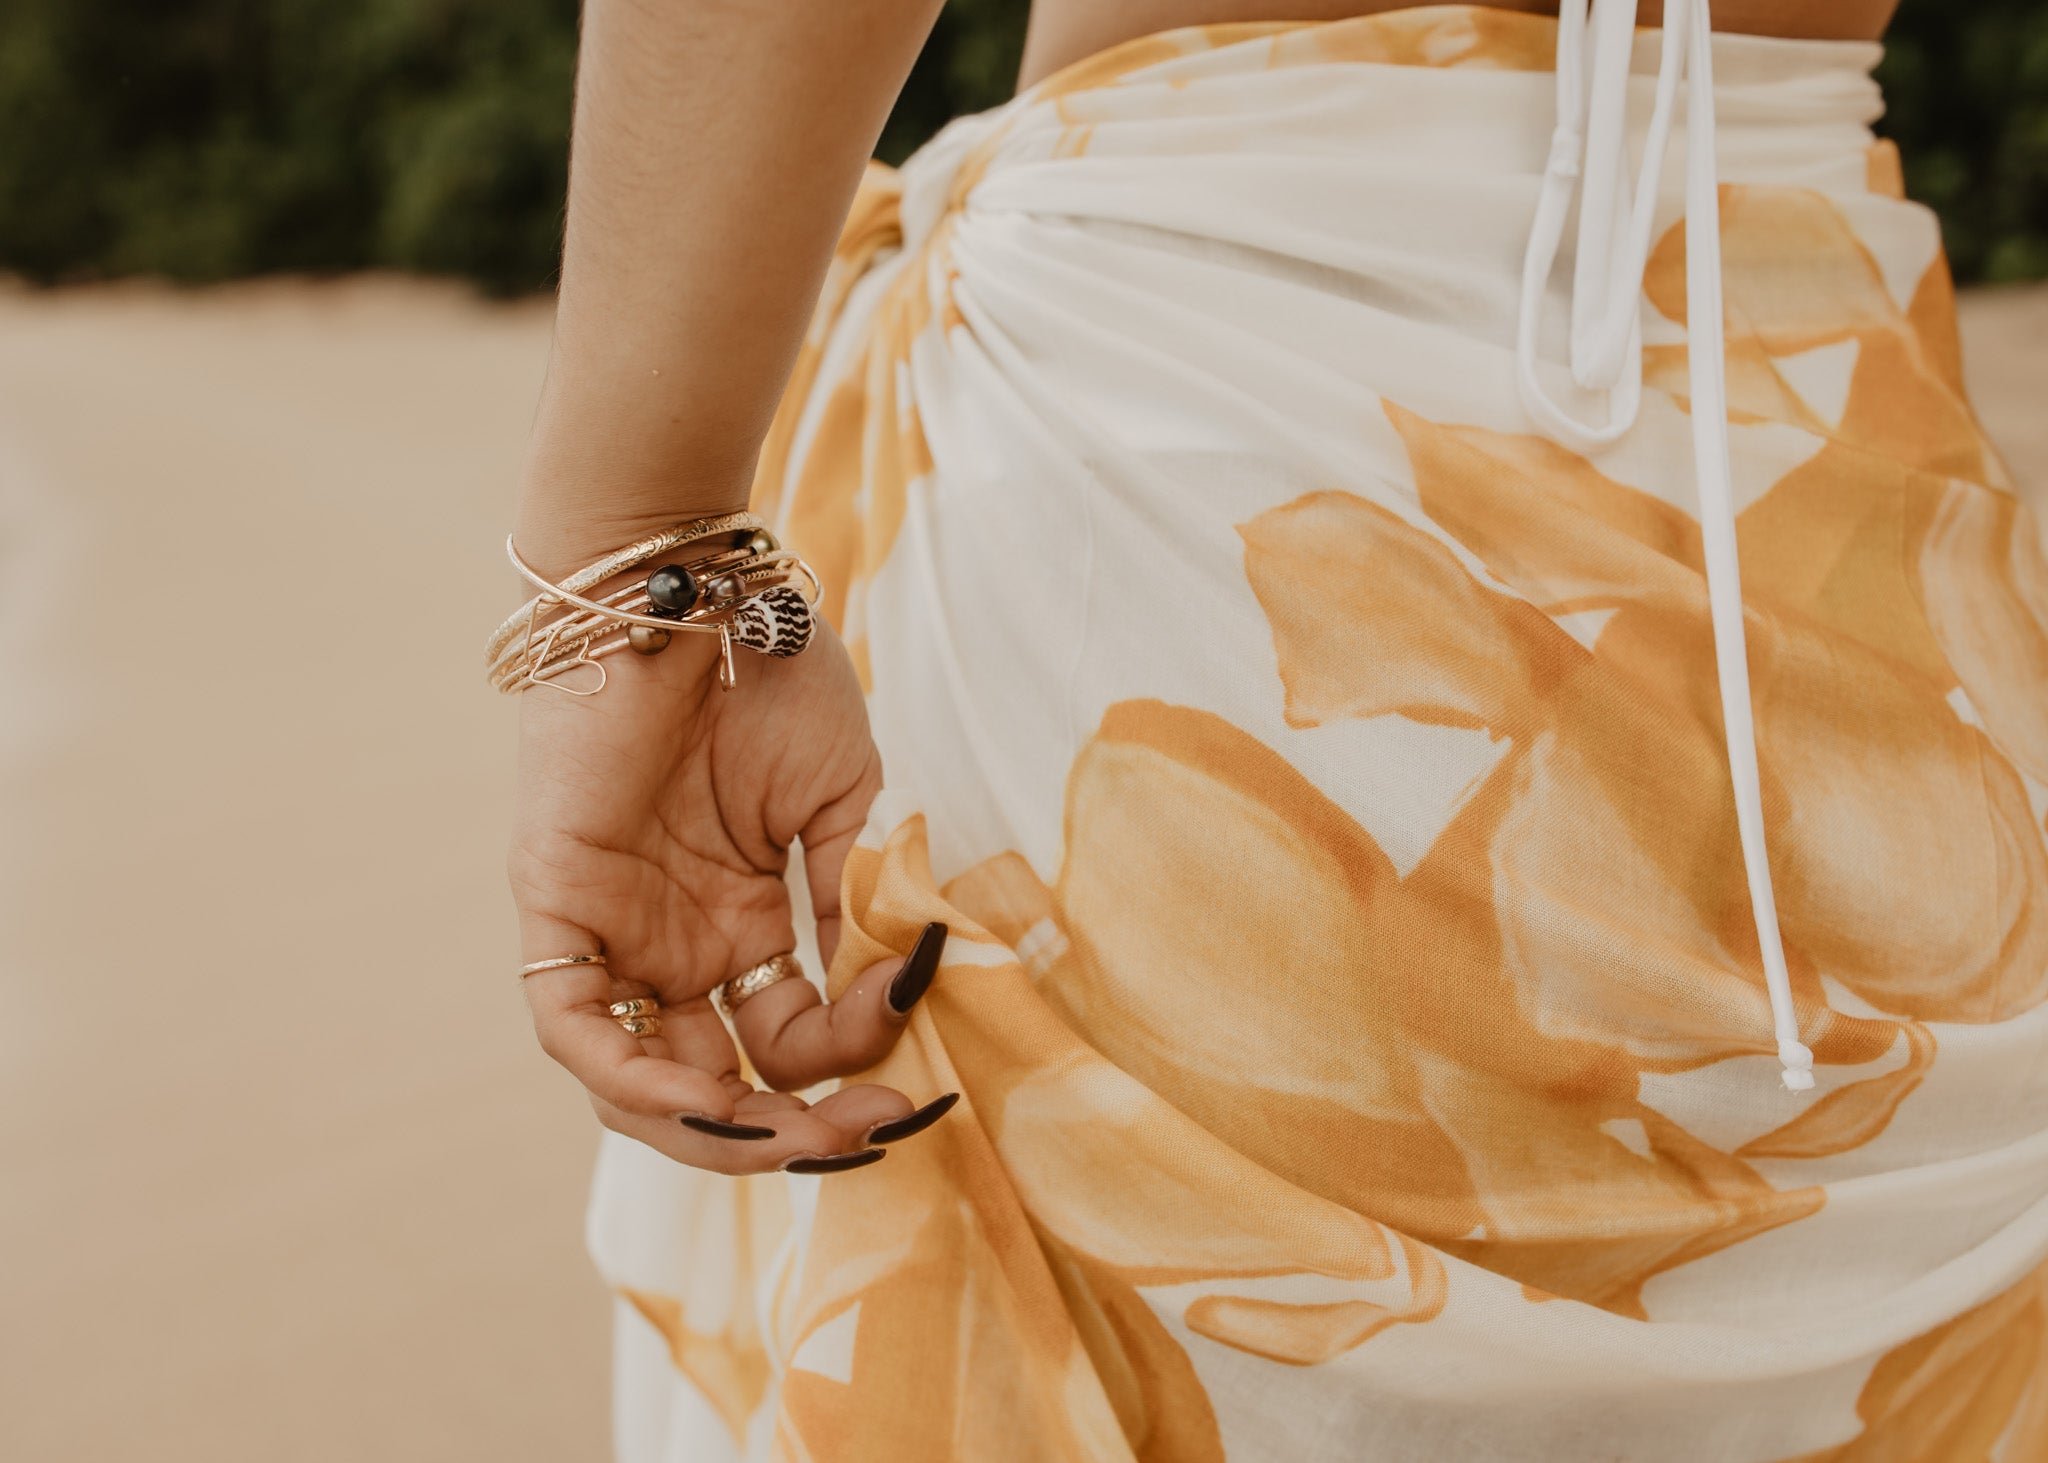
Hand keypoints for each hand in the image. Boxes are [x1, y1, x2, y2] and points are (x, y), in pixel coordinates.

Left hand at [506, 614, 953, 1174]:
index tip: (906, 1021)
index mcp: (743, 924)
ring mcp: (614, 933)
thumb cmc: (769, 674)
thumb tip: (885, 986)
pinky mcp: (557, 906)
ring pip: (640, 1082)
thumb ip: (849, 897)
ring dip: (720, 1127)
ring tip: (796, 1137)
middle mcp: (677, 945)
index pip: (789, 1037)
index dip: (849, 1053)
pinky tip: (705, 1099)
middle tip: (867, 1133)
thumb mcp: (837, 799)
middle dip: (791, 1129)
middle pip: (716, 1084)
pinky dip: (632, 1079)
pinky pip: (576, 1027)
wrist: (696, 590)